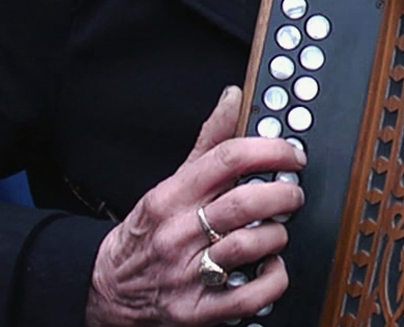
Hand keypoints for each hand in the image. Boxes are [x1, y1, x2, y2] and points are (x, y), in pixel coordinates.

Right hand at [85, 86, 302, 326]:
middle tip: (292, 192)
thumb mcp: (170, 182)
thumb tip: (234, 98)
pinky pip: (250, 297)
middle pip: (242, 204)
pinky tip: (271, 266)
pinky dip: (272, 280)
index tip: (290, 153)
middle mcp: (177, 232)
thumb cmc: (149, 231)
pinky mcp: (199, 310)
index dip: (267, 151)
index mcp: (171, 196)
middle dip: (280, 194)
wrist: (111, 287)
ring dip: (276, 235)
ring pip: (248, 247)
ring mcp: (188, 273)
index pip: (224, 160)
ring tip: (277, 229)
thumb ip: (208, 143)